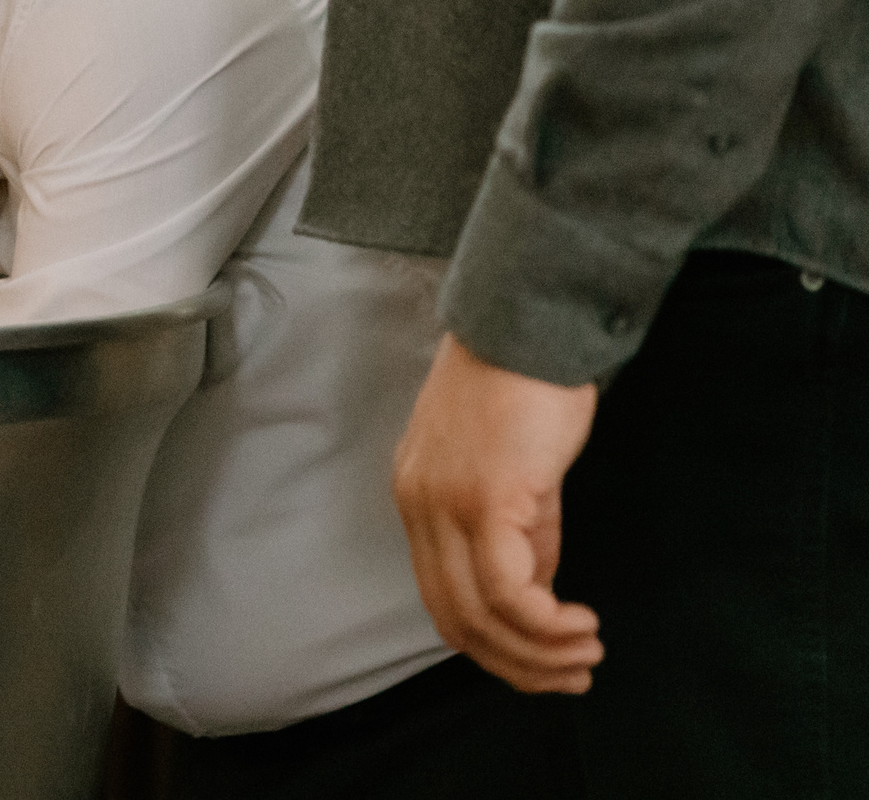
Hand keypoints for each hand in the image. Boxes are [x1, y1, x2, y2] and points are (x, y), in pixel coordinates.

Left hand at [391, 334, 604, 693]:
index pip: (441, 600)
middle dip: (519, 665)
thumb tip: (539, 593)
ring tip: (587, 653)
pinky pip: (508, 591)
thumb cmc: (526, 391)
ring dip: (540, 653)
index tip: (545, 665)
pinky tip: (582, 623)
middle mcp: (419, 508)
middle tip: (575, 675)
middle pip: (455, 619)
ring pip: (481, 616)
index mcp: (418, 501)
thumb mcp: (515, 476)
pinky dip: (546, 624)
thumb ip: (521, 533)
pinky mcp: (484, 499)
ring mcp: (445, 504)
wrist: (529, 329)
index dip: (494, 647)